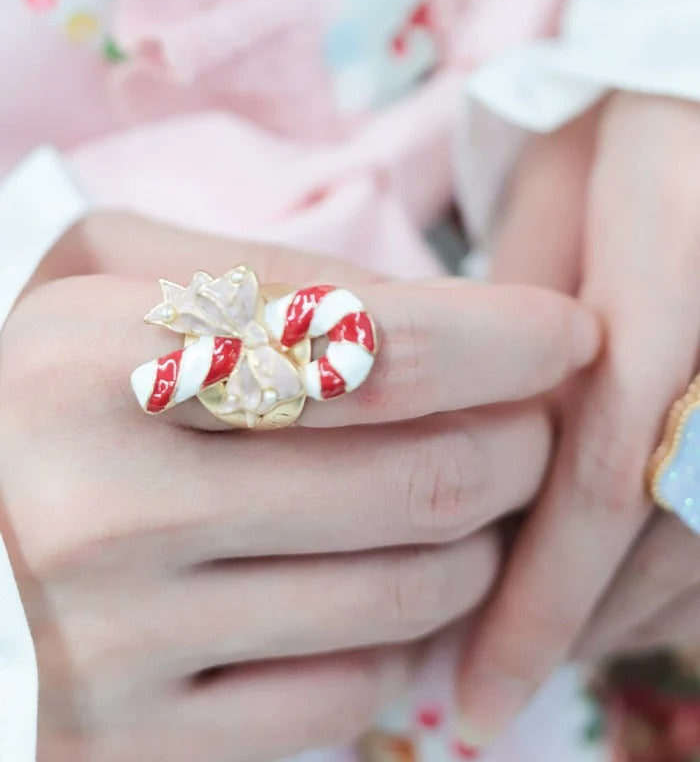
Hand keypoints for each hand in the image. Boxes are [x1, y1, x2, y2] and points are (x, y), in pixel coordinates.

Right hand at [0, 212, 598, 760]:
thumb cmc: (37, 398)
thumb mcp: (107, 284)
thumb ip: (262, 271)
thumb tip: (429, 318)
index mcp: (96, 361)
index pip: (374, 345)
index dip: (504, 337)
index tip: (566, 335)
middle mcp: (109, 507)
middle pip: (418, 478)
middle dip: (518, 448)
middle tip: (529, 428)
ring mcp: (121, 644)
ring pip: (407, 595)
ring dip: (478, 544)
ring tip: (466, 508)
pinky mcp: (136, 743)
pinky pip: (349, 696)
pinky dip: (404, 637)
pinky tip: (384, 593)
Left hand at [457, 93, 699, 742]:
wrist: (695, 91)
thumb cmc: (612, 139)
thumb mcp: (547, 216)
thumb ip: (515, 334)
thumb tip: (477, 456)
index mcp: (670, 280)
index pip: (598, 475)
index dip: (537, 602)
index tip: (469, 692)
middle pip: (665, 537)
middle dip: (574, 629)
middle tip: (489, 683)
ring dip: (627, 620)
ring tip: (545, 651)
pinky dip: (680, 583)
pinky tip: (626, 602)